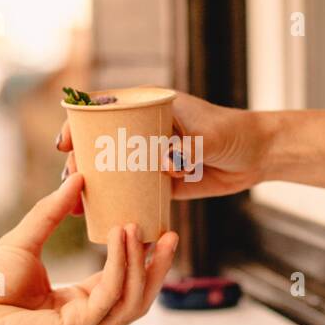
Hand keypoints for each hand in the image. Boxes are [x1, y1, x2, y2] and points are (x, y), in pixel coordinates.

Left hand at [0, 173, 177, 324]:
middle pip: (138, 299)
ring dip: (142, 264)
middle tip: (170, 233)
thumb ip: (50, 213)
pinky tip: (121, 238)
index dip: (141, 259)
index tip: (154, 228)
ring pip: (131, 302)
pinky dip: (120, 266)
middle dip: (157, 267)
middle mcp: (85, 323)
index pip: (122, 285)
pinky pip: (108, 296)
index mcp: (76, 307)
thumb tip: (76, 179)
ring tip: (142, 229)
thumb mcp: (23, 242)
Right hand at [56, 93, 268, 205]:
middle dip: (80, 162)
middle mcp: (145, 130)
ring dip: (93, 186)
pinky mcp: (160, 181)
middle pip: (101, 144)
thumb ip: (186, 147)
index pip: (105, 110)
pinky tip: (101, 217)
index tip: (65, 143)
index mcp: (150, 107)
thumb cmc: (234, 133)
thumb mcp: (209, 136)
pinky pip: (133, 192)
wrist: (258, 156)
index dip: (79, 125)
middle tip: (70, 182)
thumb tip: (163, 163)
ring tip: (77, 205)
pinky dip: (117, 202)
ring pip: (113, 170)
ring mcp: (150, 156)